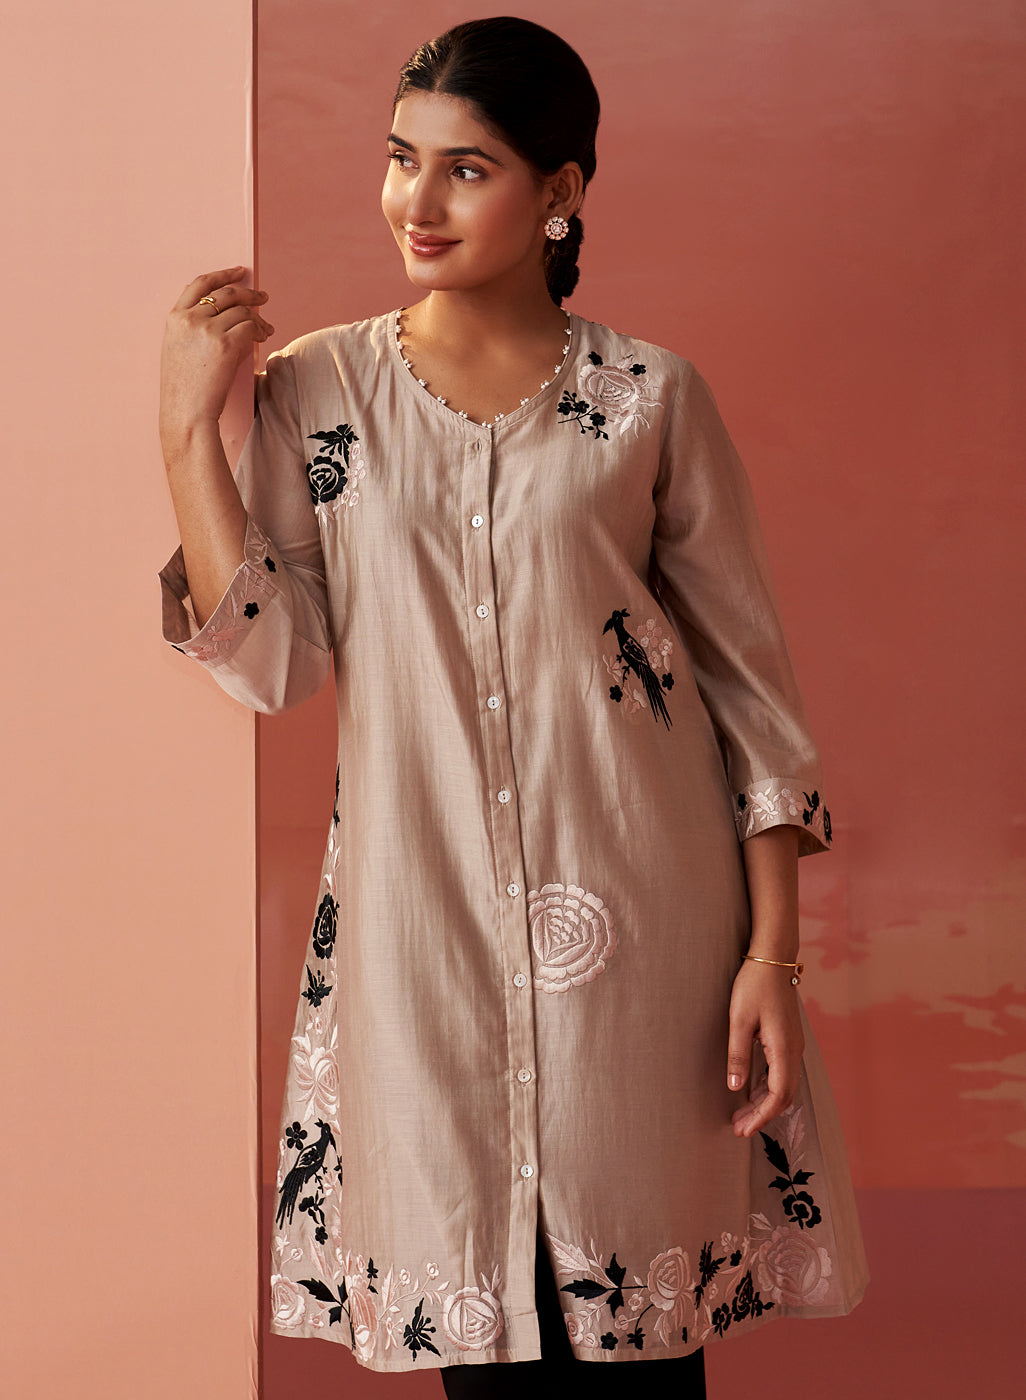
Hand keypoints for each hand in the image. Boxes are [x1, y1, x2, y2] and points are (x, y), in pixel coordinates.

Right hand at [159, 266, 273, 453]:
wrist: (186, 413)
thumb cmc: (185, 390)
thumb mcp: (180, 351)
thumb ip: (196, 329)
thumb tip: (231, 315)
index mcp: (175, 318)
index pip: (200, 284)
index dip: (222, 274)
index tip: (239, 272)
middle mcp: (190, 319)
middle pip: (227, 293)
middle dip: (248, 292)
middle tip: (263, 297)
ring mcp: (207, 330)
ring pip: (242, 311)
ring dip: (258, 318)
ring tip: (266, 328)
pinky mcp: (225, 345)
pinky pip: (250, 328)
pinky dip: (260, 330)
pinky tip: (264, 337)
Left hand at [726, 957, 804, 1138]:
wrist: (773, 958)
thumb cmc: (754, 985)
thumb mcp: (739, 1020)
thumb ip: (738, 1055)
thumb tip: (735, 1088)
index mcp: (784, 1049)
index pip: (778, 1096)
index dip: (761, 1117)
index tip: (742, 1129)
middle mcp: (794, 1051)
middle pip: (784, 1095)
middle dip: (762, 1115)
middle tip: (738, 1127)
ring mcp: (794, 1045)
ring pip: (784, 1085)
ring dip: (764, 1102)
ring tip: (740, 1113)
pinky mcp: (788, 1038)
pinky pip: (782, 1072)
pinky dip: (768, 1087)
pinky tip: (750, 1089)